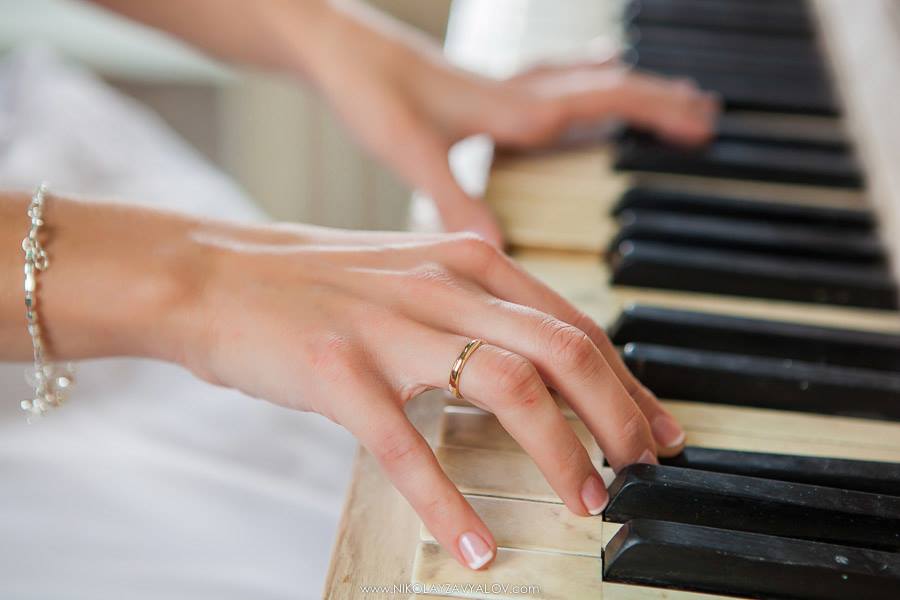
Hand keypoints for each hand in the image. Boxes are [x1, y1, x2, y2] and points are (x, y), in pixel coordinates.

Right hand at [179, 225, 686, 569]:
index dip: (626, 381)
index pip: (573, 322)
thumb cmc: (313, 282)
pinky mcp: (336, 368)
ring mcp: (388, 323)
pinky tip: (474, 546)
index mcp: (465, 261)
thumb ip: (476, 307)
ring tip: (584, 501)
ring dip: (559, 450)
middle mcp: (439, 283)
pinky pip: (408, 445)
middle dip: (617, 416)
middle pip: (563, 349)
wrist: (210, 272)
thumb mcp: (412, 275)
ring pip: (507, 385)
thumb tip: (540, 361)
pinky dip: (448, 502)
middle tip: (641, 469)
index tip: (655, 428)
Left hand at [303, 7, 718, 245]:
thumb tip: (499, 249)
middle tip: (707, 116)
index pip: (602, 101)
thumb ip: (453, 195)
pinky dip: (583, 82)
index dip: (655, 113)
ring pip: (582, 80)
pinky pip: (552, 81)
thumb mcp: (409, 147)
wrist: (330, 43)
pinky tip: (582, 89)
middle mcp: (515, 91)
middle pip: (605, 87)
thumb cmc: (366, 87)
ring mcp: (501, 85)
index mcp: (510, 106)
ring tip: (667, 98)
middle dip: (658, 101)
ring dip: (627, 89)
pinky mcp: (482, 87)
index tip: (705, 127)